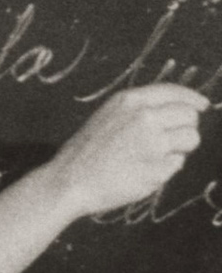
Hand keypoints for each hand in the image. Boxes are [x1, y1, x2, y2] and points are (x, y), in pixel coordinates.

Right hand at [47, 83, 209, 216]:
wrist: (70, 179)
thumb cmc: (88, 148)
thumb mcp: (109, 114)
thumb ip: (140, 108)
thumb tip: (181, 109)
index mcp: (130, 100)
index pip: (176, 93)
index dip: (193, 99)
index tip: (202, 105)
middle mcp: (146, 118)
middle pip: (190, 116)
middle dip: (185, 126)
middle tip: (168, 138)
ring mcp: (154, 144)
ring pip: (191, 139)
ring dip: (180, 147)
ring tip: (154, 155)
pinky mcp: (158, 169)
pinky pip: (178, 164)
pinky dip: (166, 168)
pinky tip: (142, 170)